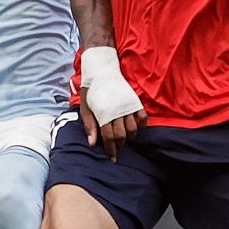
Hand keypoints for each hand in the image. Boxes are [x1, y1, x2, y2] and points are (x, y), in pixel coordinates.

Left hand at [78, 47, 145, 161]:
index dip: (111, 150)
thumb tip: (92, 144)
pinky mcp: (135, 101)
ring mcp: (128, 106)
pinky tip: (135, 127)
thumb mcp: (85, 107)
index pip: (109, 137)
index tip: (112, 158)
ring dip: (129, 136)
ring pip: (133, 129)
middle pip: (122, 136)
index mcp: (103, 114)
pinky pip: (143, 118)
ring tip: (124, 136)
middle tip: (115, 145)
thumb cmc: (91, 90)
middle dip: (119, 144)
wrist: (102, 70)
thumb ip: (89, 125)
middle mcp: (117, 111)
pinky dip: (141, 126)